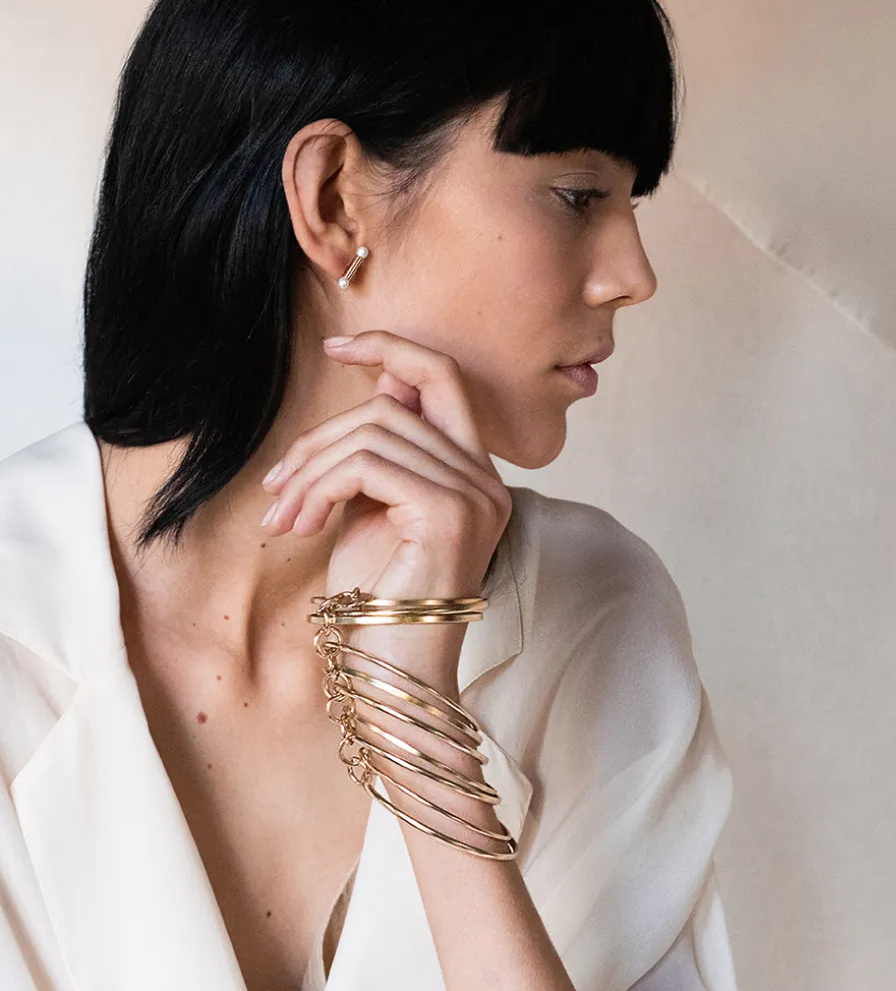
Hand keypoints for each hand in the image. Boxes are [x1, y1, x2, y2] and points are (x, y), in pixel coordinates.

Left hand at [259, 330, 511, 642]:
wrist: (391, 677)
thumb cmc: (377, 603)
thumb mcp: (373, 510)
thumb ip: (379, 453)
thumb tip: (377, 386)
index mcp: (473, 473)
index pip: (442, 378)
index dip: (390, 349)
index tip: (336, 347)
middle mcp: (485, 479)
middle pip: (393, 404)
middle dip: (322, 436)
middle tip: (279, 487)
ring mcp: (475, 495)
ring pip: (373, 432)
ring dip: (311, 470)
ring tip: (284, 515)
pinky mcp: (450, 514)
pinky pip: (368, 464)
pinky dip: (320, 486)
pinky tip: (300, 524)